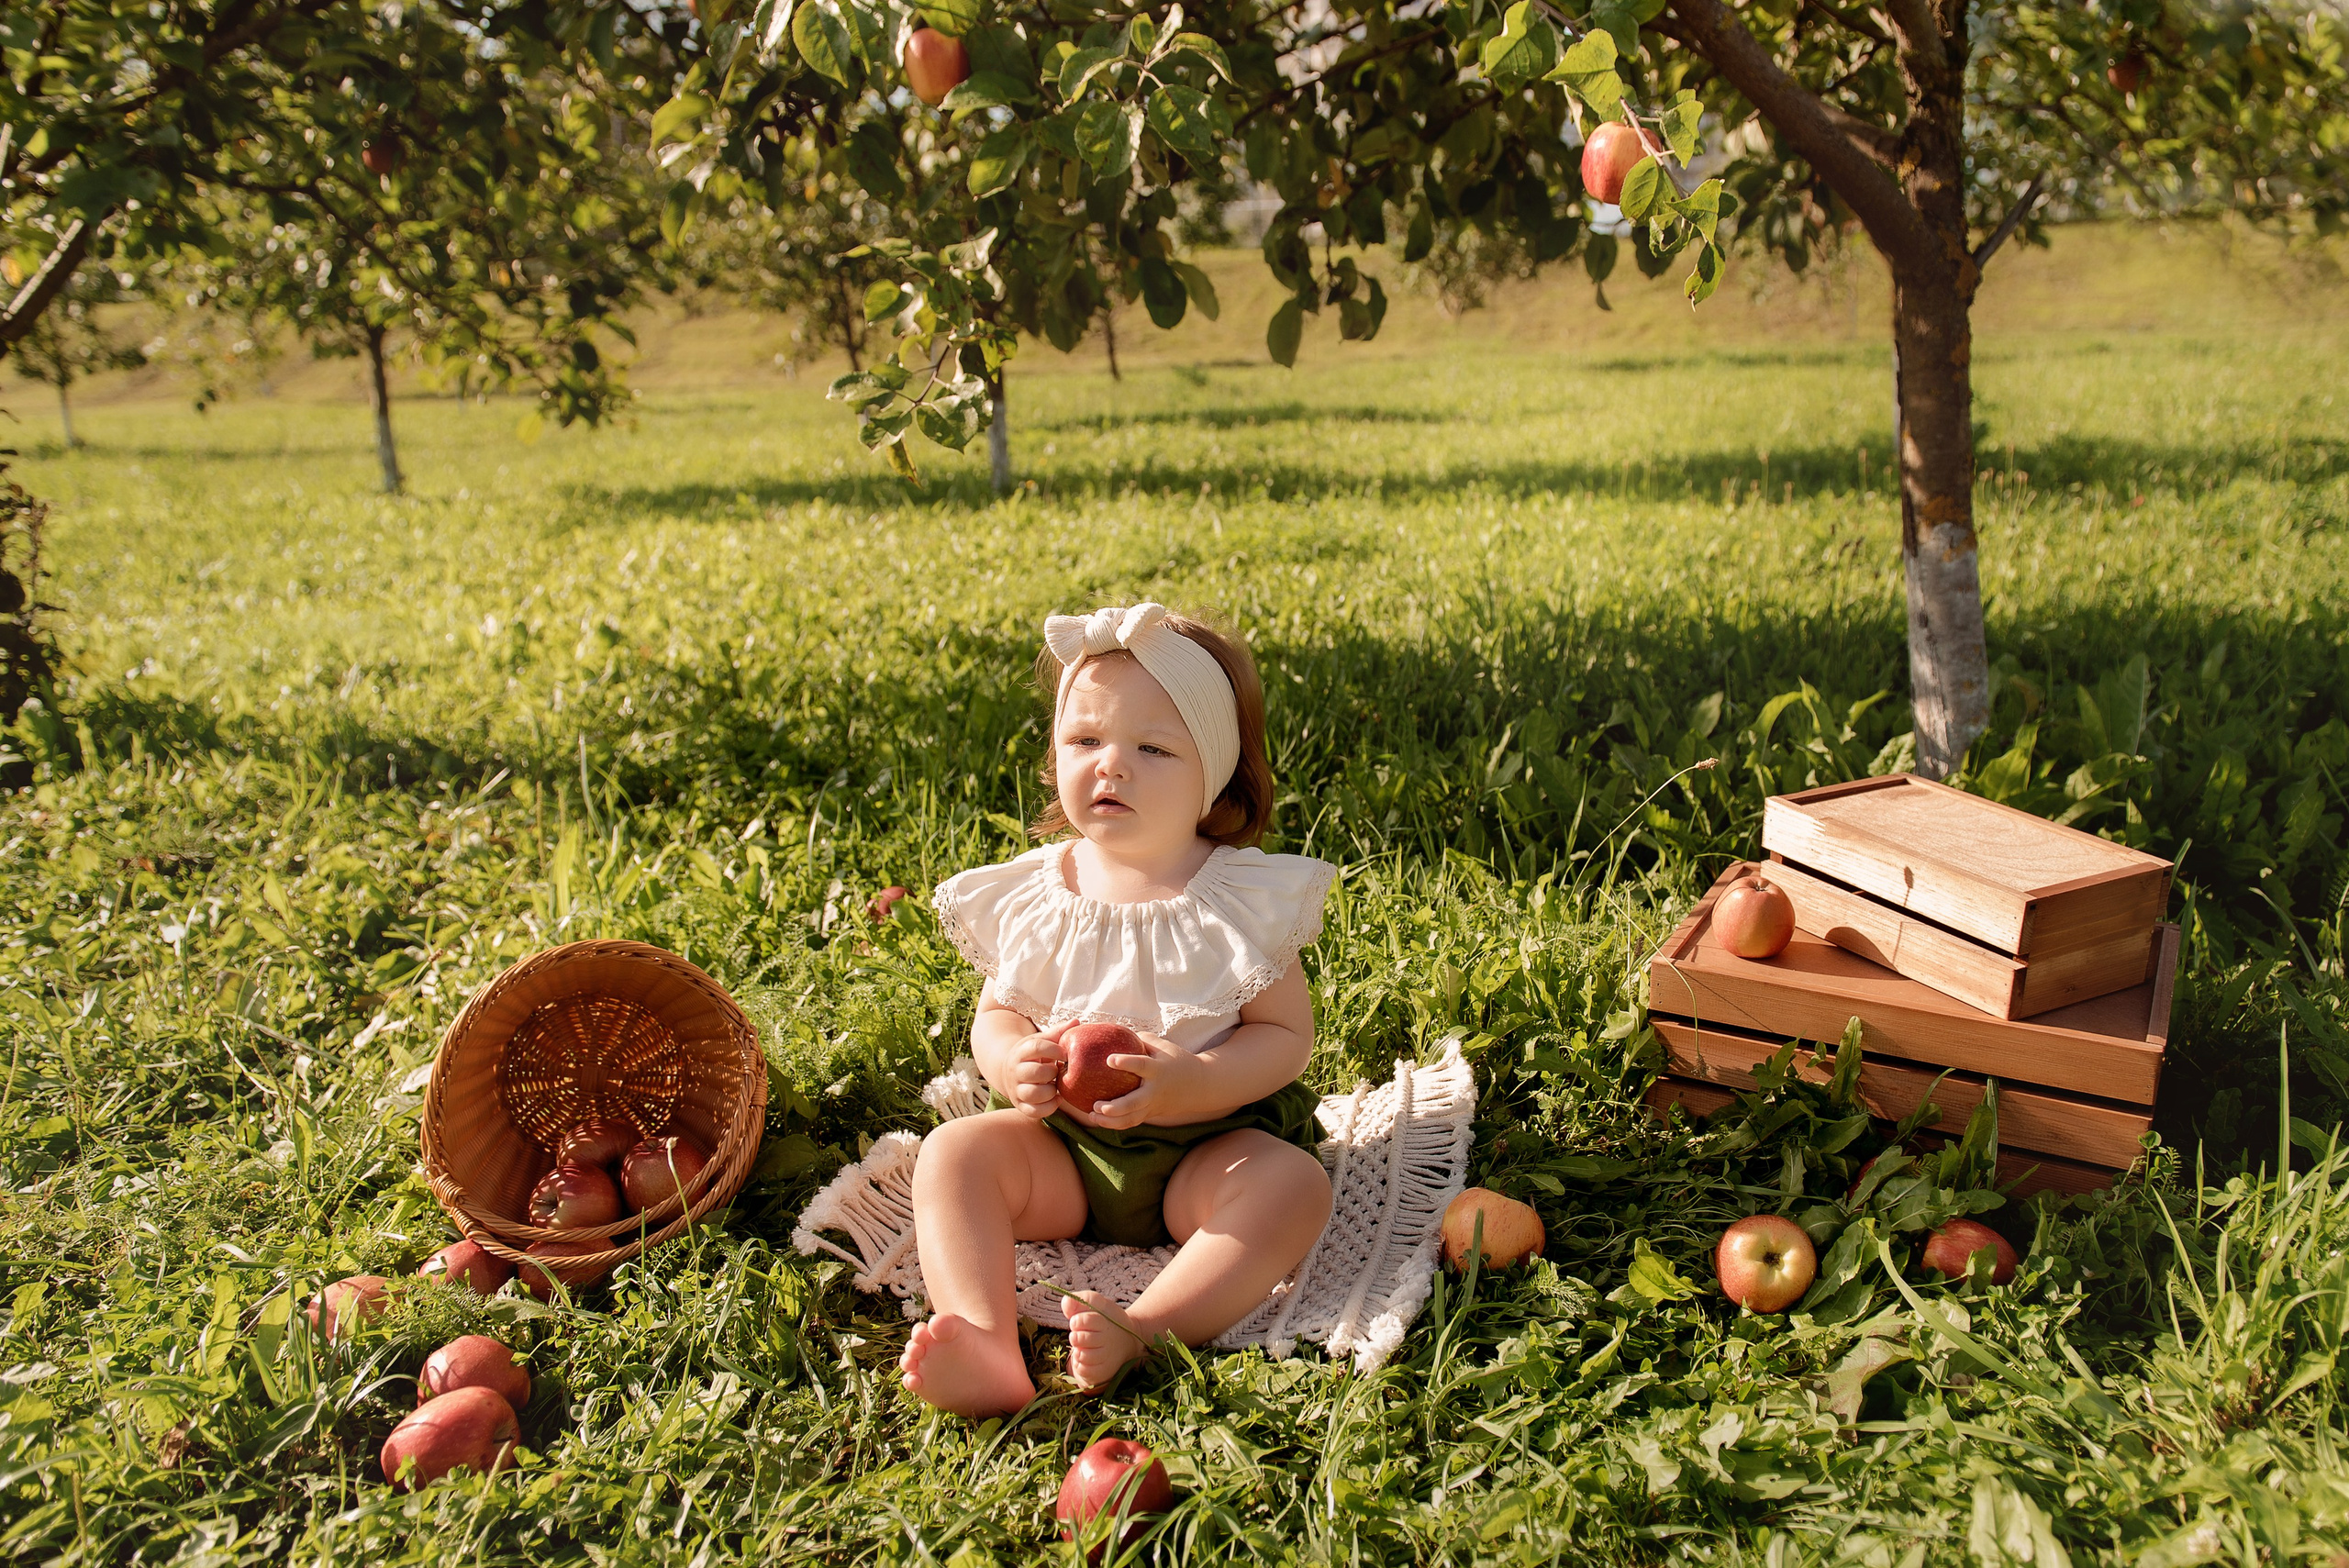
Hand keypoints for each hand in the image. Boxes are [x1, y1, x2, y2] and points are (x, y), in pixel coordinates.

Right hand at [1003, 1024, 1070, 1119]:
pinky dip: (1049, 1107)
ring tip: (1055, 1085)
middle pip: (1035, 1072)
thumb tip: (1076, 1022)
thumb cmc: (1033, 1055)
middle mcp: (1015, 1071)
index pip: (1036, 1048)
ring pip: (1034, 1094)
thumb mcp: (1041, 1041)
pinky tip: (1056, 1098)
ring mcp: (1016, 1090)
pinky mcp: (1020, 1106)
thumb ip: (1058, 1032)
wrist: (1010, 1071)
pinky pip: (1035, 1111)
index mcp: (1021, 1051)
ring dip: (1051, 1091)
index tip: (1065, 1054)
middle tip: (1058, 1071)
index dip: (1054, 1050)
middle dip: (1052, 1072)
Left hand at [1063, 1032, 1206, 1130]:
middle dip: (1115, 1107)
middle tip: (1096, 1104)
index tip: (1109, 1059)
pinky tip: (1097, 1120)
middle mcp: (1155, 1091)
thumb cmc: (1176, 1060)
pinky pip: (1131, 1122)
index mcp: (1159, 1070)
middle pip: (1134, 1103)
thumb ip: (1139, 1040)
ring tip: (1092, 1115)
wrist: (1199, 1086)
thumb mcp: (1162, 1046)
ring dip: (1111, 1121)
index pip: (1142, 1066)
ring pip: (1131, 1118)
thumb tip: (1112, 1031)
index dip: (1127, 1063)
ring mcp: (1153, 1105)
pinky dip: (1115, 1124)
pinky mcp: (1150, 1114)